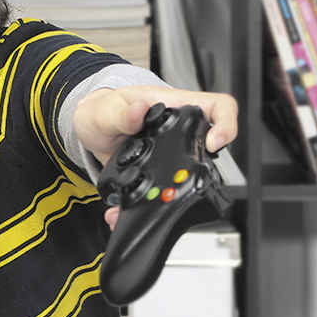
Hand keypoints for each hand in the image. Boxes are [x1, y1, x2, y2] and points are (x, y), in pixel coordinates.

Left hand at [73, 85, 238, 227]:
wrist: (90, 130)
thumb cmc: (103, 110)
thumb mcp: (108, 109)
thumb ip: (122, 113)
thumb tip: (139, 110)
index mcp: (175, 106)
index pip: (219, 107)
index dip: (226, 125)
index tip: (214, 143)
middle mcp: (178, 130)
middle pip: (208, 148)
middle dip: (198, 170)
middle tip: (177, 181)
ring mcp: (169, 153)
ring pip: (185, 175)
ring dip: (170, 193)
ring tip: (148, 199)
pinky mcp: (156, 171)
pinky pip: (161, 190)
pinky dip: (144, 205)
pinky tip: (125, 210)